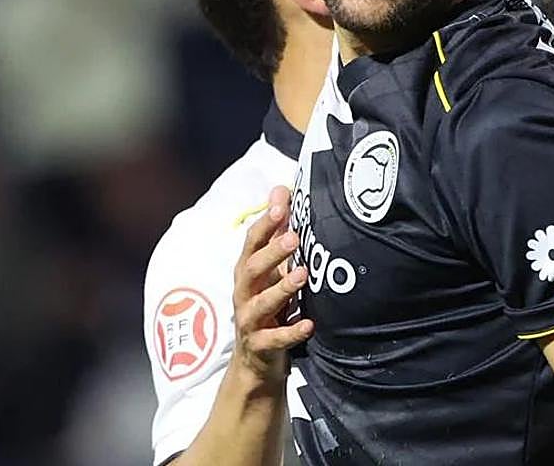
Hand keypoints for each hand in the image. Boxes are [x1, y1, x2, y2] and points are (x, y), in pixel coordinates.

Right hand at [231, 185, 312, 386]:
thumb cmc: (267, 306)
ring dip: (280, 288)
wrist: (256, 363)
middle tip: (294, 237)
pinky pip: (273, 339)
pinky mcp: (260, 347)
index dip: (265, 223)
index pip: (252, 242)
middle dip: (271, 252)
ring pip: (259, 303)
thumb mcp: (271, 269)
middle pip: (251, 269)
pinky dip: (290, 332)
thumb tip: (282, 189)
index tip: (282, 203)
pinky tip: (308, 324)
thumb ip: (277, 231)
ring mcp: (250, 322)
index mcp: (248, 272)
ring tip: (303, 275)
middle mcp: (244, 294)